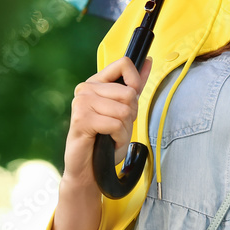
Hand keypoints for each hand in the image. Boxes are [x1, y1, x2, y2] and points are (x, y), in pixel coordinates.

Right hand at [62, 57, 152, 186]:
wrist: (90, 169)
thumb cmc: (107, 139)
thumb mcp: (125, 109)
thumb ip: (135, 85)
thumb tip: (148, 60)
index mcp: (96, 82)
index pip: (124, 64)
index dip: (136, 83)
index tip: (130, 102)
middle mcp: (86, 89)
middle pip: (129, 92)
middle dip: (130, 114)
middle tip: (116, 126)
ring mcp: (81, 103)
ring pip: (124, 109)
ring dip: (124, 128)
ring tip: (111, 135)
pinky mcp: (81, 120)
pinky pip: (116, 124)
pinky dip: (119, 137)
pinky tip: (108, 142)